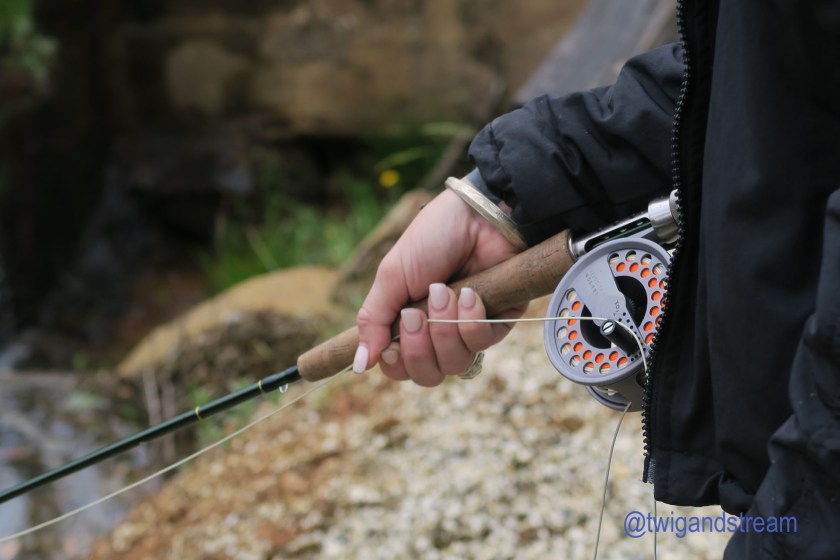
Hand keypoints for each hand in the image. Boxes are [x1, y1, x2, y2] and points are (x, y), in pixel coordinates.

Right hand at [353, 189, 525, 385]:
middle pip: (428, 375)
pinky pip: (484, 343)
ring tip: (444, 292)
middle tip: (416, 313)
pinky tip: (470, 292)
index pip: (400, 369)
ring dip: (445, 328)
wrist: (476, 215)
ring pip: (456, 363)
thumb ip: (372, 321)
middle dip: (419, 346)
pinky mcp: (500, 322)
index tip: (391, 343)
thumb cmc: (432, 239)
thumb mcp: (391, 277)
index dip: (396, 363)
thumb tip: (359, 365)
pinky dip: (471, 319)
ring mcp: (469, 330)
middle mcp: (439, 333)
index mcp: (410, 324)